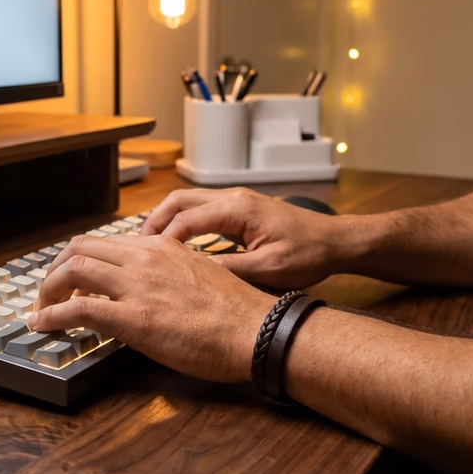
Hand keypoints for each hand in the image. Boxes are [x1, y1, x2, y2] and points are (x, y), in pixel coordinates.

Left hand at [28, 234, 275, 382]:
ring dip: (48, 289)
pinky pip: (77, 311)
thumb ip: (172, 275)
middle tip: (50, 292)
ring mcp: (137, 285)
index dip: (82, 260)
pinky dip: (51, 316)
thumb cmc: (238, 313)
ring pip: (73, 269)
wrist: (257, 330)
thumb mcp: (202, 276)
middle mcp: (145, 257)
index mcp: (162, 247)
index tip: (75, 281)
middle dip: (57, 270)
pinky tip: (41, 325)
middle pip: (80, 248)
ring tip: (41, 308)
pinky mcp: (133, 318)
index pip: (106, 242)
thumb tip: (154, 290)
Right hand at [141, 188, 353, 289]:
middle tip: (136, 248)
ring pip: (187, 202)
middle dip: (153, 223)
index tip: (146, 261)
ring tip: (148, 247)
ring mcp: (235, 201)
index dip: (162, 240)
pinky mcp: (239, 210)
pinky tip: (174, 245)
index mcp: (237, 208)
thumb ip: (229, 270)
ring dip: (165, 221)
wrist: (336, 242)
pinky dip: (181, 223)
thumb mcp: (269, 270)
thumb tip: (193, 275)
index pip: (185, 218)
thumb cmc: (309, 254)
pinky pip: (200, 210)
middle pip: (178, 201)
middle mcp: (232, 198)